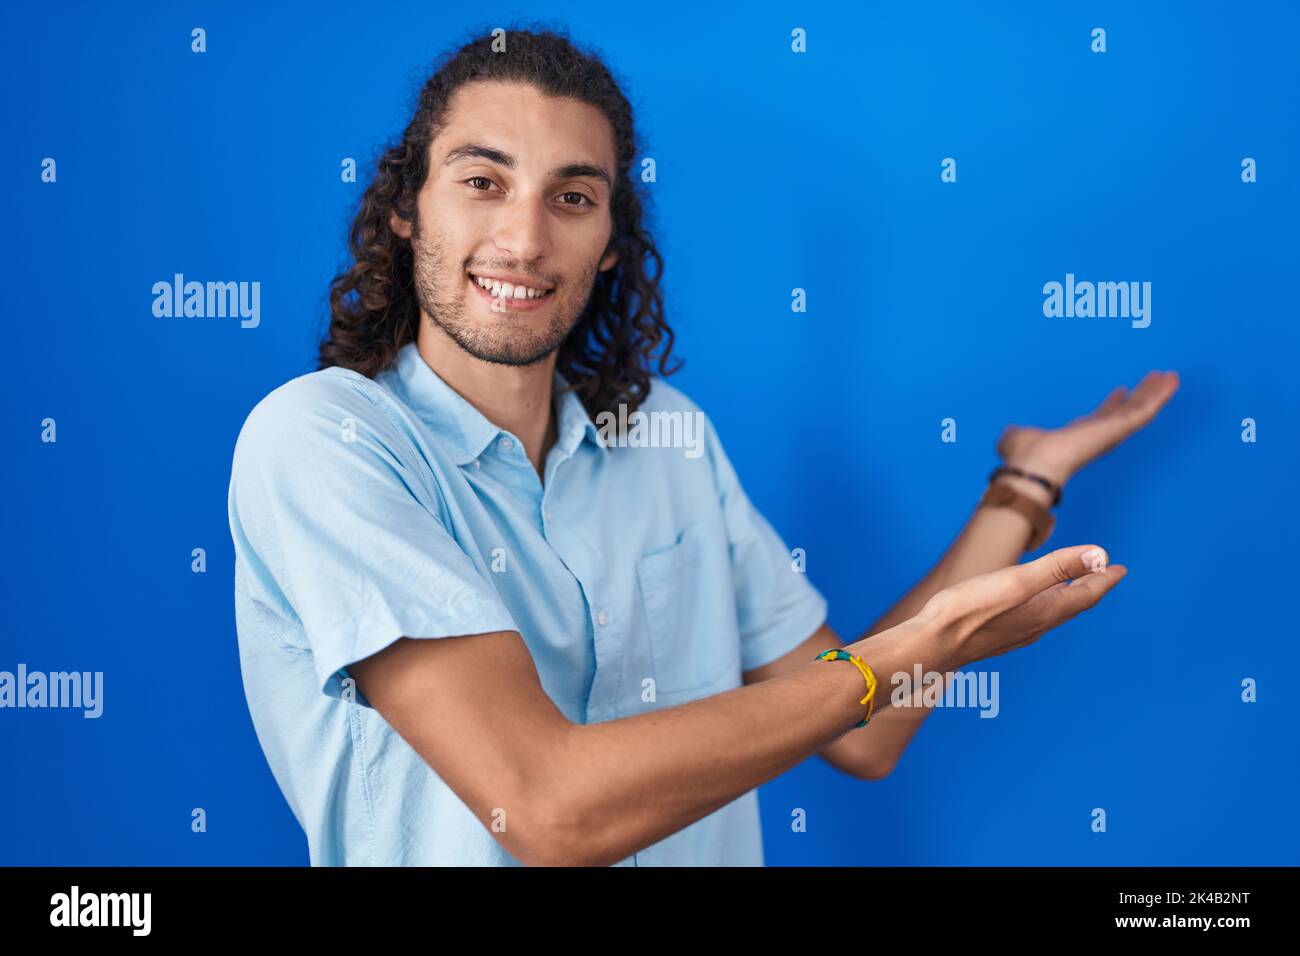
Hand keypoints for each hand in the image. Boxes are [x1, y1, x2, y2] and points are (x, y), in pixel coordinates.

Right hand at [914, 544, 1127, 669]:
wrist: (930, 645)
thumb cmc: (968, 611)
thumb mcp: (1016, 581)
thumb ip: (1056, 567)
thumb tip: (1099, 554)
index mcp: (1044, 612)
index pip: (1085, 593)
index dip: (1104, 579)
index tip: (1119, 568)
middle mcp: (1035, 626)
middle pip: (1072, 604)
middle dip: (1090, 587)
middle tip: (1105, 575)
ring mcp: (1015, 633)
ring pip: (1053, 612)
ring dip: (1068, 596)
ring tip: (1073, 586)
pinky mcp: (997, 636)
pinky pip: (1033, 618)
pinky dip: (1045, 604)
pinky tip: (1032, 604)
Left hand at [995, 370, 1179, 485]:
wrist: (1034, 465)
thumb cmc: (1023, 457)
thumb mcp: (1016, 438)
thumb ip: (1015, 435)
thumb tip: (1007, 436)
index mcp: (1076, 437)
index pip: (1099, 419)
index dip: (1112, 405)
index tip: (1121, 391)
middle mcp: (1097, 435)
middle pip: (1125, 412)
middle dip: (1140, 396)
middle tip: (1154, 380)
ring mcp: (1111, 432)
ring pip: (1139, 410)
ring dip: (1156, 393)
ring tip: (1170, 377)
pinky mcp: (1119, 428)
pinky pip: (1145, 410)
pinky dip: (1159, 396)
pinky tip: (1171, 382)